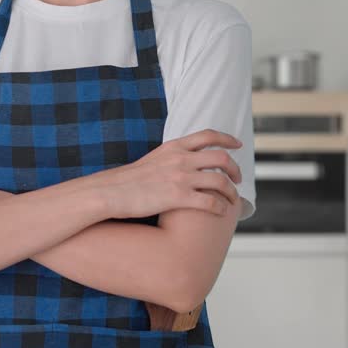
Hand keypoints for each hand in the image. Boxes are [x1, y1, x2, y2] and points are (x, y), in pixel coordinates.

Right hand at [91, 129, 243, 219]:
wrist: (110, 192)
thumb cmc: (127, 180)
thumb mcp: (152, 159)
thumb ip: (170, 158)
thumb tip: (183, 162)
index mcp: (174, 147)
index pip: (208, 135)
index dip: (227, 139)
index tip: (237, 144)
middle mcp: (180, 159)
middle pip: (221, 157)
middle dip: (234, 168)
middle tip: (237, 178)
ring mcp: (180, 177)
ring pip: (220, 181)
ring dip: (231, 191)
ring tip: (232, 199)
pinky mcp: (178, 197)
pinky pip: (210, 202)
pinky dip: (221, 207)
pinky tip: (221, 212)